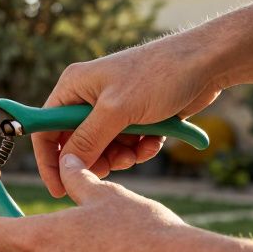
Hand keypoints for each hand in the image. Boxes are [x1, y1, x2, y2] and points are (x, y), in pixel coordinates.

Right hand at [32, 34, 222, 197]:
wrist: (206, 64)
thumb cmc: (158, 75)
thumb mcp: (117, 110)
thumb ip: (88, 139)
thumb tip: (66, 166)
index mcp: (74, 86)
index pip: (46, 128)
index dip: (50, 159)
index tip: (60, 187)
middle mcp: (89, 97)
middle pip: (77, 144)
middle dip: (96, 159)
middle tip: (115, 166)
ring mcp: (114, 108)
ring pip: (104, 149)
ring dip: (122, 157)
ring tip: (139, 151)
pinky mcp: (136, 117)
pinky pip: (127, 145)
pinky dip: (140, 149)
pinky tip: (155, 141)